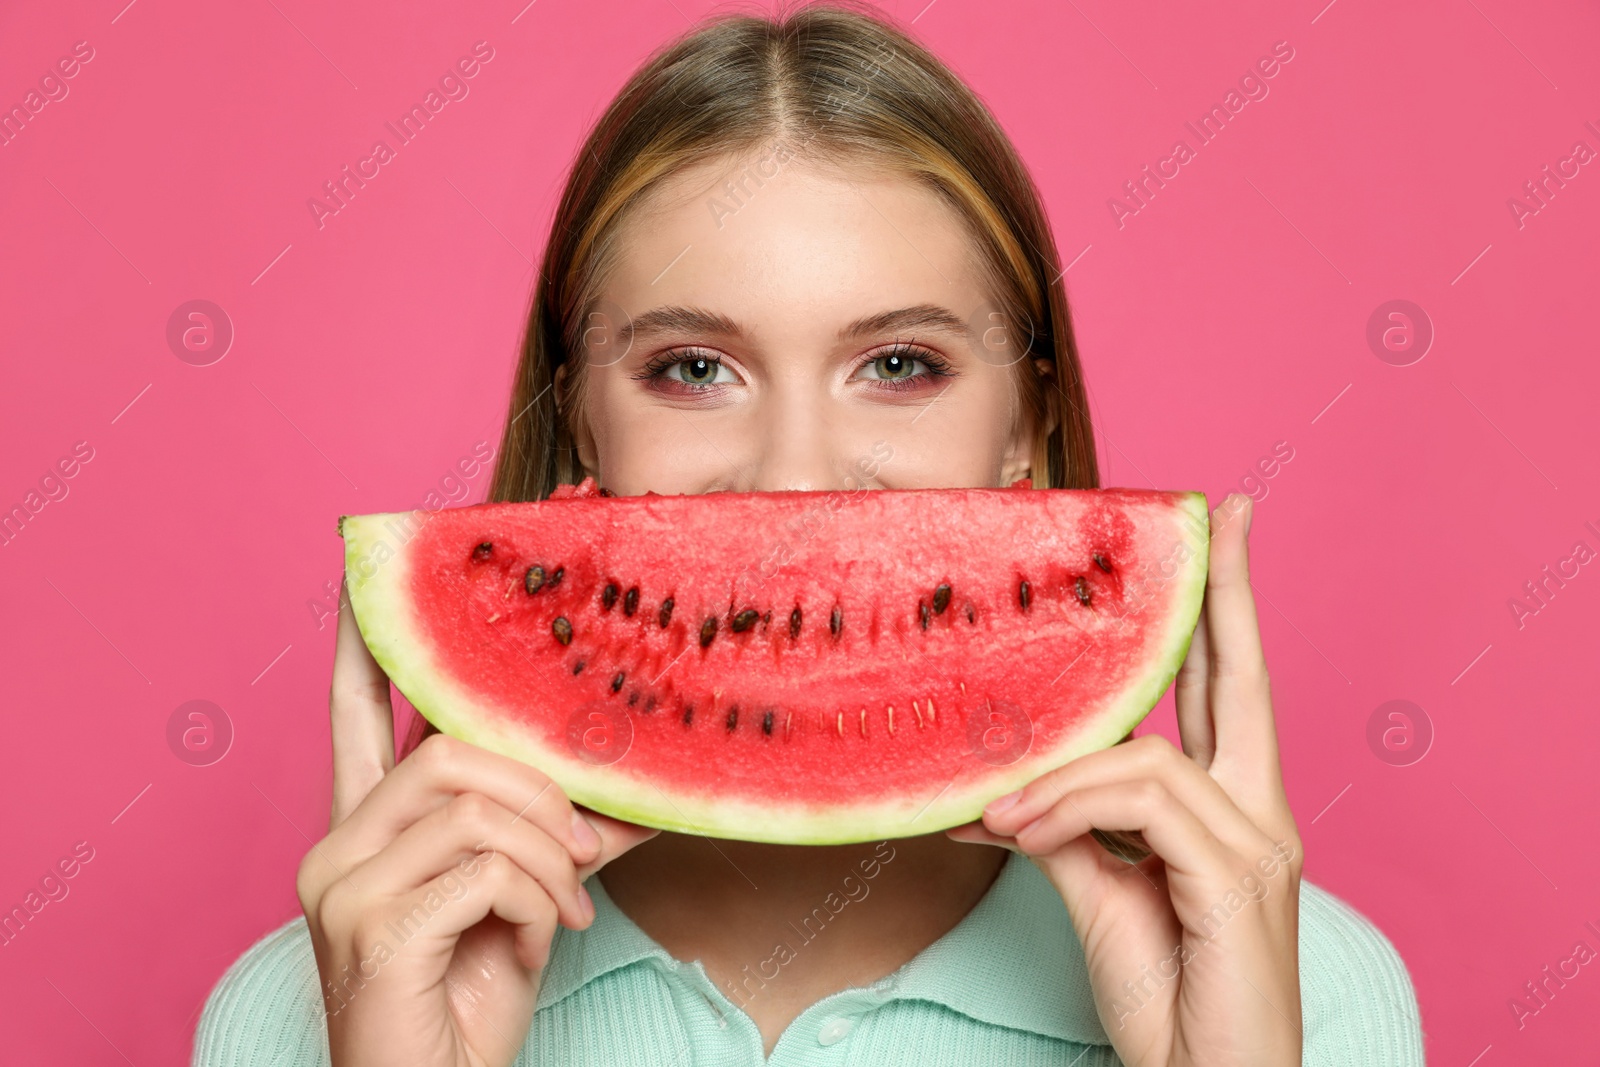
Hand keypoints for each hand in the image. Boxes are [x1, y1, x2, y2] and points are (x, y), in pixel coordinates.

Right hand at [295, 579, 660, 1066]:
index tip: (363, 568)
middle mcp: (336, 845)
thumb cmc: (468, 1001)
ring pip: (473, 801)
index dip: (366, 644)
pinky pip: (483, 864)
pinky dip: (537, 897)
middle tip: (585, 846)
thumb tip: (646, 787)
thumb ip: (563, 835)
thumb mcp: (525, 899)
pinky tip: (543, 936)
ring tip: (567, 902)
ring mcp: (341, 885)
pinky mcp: (368, 925)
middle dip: (540, 790)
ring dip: (549, 850)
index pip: (355, 715)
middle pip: (450, 752)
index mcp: (365, 830)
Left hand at [947, 493, 1303, 1065]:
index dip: (1225, 611)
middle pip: (1239, 677)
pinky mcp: (1238, 872)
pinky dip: (1069, 809)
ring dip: (1058, 777)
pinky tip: (1019, 833)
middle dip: (1225, 591)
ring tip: (994, 816)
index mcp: (1231, 808)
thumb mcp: (1099, 892)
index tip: (1225, 531)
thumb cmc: (1166, 997)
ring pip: (1144, 755)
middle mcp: (1258, 810)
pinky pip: (1138, 801)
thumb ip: (1068, 826)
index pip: (1228, 689)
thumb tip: (1006, 786)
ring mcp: (1258, 839)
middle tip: (1223, 511)